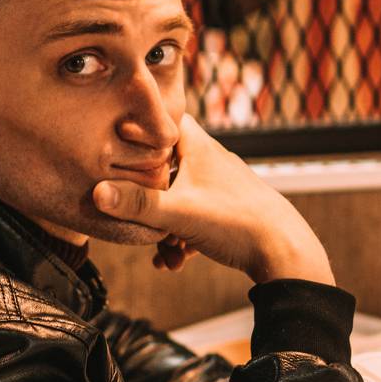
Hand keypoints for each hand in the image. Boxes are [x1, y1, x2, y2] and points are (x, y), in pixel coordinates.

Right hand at [93, 115, 333, 284]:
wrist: (285, 253)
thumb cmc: (237, 222)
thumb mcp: (179, 213)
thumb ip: (137, 204)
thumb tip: (96, 192)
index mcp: (200, 148)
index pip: (164, 119)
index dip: (139, 128)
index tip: (116, 142)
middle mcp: (211, 161)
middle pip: (165, 164)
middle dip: (146, 192)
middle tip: (132, 210)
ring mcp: (221, 186)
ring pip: (179, 197)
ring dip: (164, 224)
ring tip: (161, 253)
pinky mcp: (228, 210)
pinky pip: (195, 217)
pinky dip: (182, 237)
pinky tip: (175, 262)